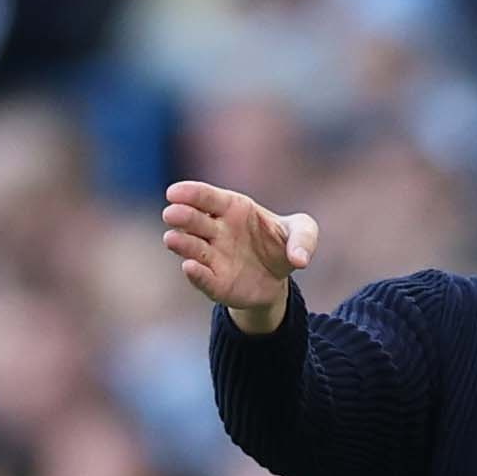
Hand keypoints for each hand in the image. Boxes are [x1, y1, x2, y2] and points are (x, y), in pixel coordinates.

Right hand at [162, 181, 318, 331]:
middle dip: (182, 216)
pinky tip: (190, 268)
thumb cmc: (283, 244)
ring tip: (172, 239)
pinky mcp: (215, 282)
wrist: (277, 279)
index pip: (207, 197)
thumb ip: (305, 238)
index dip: (190, 193)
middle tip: (171, 213)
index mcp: (233, 208)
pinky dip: (196, 274)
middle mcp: (216, 230)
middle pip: (194, 220)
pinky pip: (202, 277)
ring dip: (181, 243)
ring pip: (192, 247)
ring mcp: (213, 256)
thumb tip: (300, 259)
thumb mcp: (303, 233)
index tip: (174, 193)